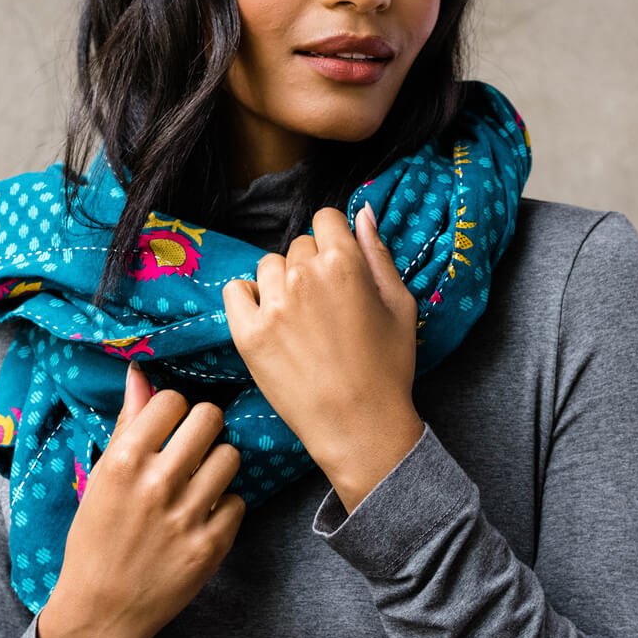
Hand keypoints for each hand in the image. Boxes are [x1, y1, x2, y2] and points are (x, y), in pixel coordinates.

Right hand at [36, 363, 245, 637]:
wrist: (100, 611)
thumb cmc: (95, 539)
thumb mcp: (100, 479)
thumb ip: (127, 425)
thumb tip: (140, 373)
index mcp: (124, 462)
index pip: (172, 400)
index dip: (173, 410)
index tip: (169, 426)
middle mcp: (157, 484)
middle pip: (209, 419)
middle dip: (204, 428)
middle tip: (193, 447)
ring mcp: (187, 517)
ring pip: (231, 457)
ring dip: (218, 465)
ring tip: (200, 482)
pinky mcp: (211, 547)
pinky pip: (239, 502)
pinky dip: (225, 507)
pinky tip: (204, 517)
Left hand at [221, 204, 421, 480]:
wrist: (359, 425)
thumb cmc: (387, 368)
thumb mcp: (401, 305)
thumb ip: (379, 253)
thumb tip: (361, 212)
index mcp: (344, 263)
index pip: (326, 219)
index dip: (334, 241)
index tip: (338, 268)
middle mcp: (304, 275)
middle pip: (299, 246)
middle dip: (311, 267)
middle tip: (325, 308)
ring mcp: (273, 304)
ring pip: (269, 267)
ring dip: (282, 283)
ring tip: (301, 321)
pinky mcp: (248, 333)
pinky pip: (236, 291)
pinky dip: (249, 299)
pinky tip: (270, 321)